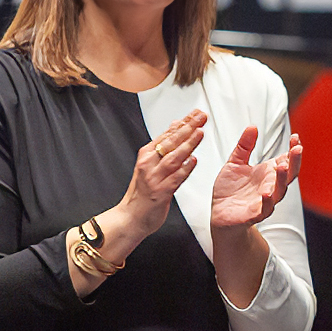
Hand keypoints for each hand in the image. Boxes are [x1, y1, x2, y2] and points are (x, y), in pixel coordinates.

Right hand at [119, 110, 205, 234]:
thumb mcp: (150, 163)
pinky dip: (184, 169)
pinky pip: (174, 178)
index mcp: (147, 155)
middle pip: (170, 142)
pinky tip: (193, 161)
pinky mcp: (160, 192)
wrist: (130, 217)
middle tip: (201, 117)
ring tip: (199, 133)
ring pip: (172, 158)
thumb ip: (164, 145)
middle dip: (187, 128)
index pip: (168, 134)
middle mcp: (149, 164)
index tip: (196, 113)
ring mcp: (154, 178)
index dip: (184, 122)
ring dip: (187, 145)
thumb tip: (177, 124)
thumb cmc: (142, 191)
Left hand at [211, 127, 301, 227]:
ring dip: (283, 179)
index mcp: (267, 173)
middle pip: (289, 174)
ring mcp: (264, 200)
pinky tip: (266, 194)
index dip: (293, 149)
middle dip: (294, 161)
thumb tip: (252, 127)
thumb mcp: (235, 163)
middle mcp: (270, 186)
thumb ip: (244, 146)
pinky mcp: (255, 214)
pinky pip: (265, 209)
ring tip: (283, 167)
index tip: (295, 138)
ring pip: (280, 191)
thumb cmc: (230, 191)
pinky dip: (267, 202)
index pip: (286, 159)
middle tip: (297, 149)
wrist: (220, 215)